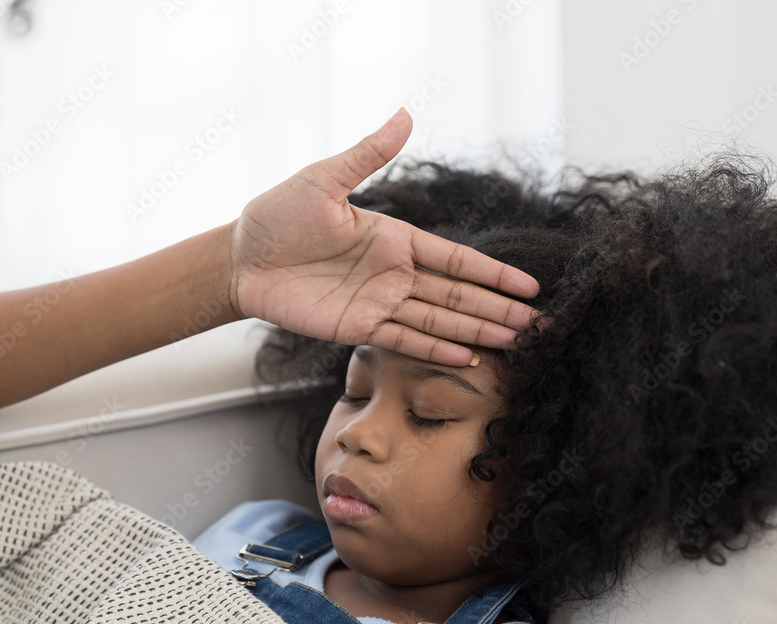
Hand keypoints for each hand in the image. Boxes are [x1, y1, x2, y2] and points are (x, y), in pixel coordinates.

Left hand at [228, 108, 540, 365]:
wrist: (241, 258)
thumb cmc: (279, 214)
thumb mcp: (325, 180)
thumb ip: (368, 155)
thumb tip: (406, 114)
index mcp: (395, 238)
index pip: (457, 258)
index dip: (493, 273)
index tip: (529, 285)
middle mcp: (395, 273)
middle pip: (458, 294)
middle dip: (498, 308)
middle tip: (536, 323)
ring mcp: (379, 303)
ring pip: (439, 320)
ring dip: (477, 332)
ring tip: (514, 342)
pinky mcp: (357, 329)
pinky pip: (403, 340)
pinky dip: (434, 349)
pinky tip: (466, 356)